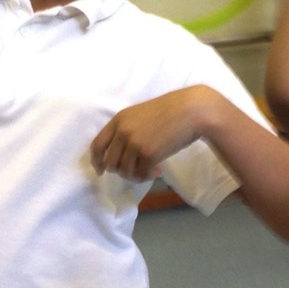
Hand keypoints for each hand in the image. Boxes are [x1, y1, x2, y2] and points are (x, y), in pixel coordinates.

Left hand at [90, 87, 215, 181]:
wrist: (191, 111)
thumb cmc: (170, 111)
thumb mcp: (140, 115)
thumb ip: (128, 129)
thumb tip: (122, 154)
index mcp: (119, 120)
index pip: (97, 145)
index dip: (97, 161)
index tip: (101, 170)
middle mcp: (123, 132)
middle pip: (111, 163)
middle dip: (122, 171)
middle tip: (136, 170)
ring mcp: (135, 143)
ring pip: (125, 172)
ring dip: (136, 176)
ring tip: (150, 171)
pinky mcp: (149, 154)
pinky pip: (141, 174)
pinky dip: (148, 176)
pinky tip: (158, 171)